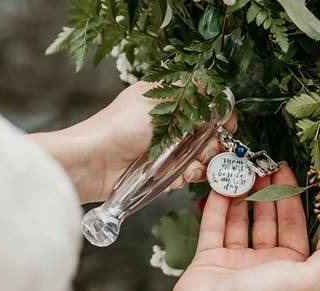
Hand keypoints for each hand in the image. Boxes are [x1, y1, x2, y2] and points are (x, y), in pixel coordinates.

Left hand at [44, 82, 237, 201]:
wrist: (93, 162)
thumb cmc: (121, 126)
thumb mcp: (158, 100)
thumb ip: (189, 92)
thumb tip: (213, 83)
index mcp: (169, 100)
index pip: (206, 106)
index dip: (220, 118)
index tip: (226, 127)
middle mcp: (169, 123)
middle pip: (208, 136)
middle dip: (212, 146)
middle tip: (206, 152)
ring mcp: (163, 149)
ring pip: (197, 159)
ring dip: (198, 165)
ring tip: (188, 168)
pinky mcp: (158, 172)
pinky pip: (181, 176)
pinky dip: (180, 178)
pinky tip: (170, 176)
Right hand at [169, 165, 319, 290]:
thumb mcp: (310, 279)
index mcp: (291, 270)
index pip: (294, 227)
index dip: (291, 198)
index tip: (285, 172)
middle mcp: (264, 265)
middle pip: (268, 221)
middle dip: (266, 193)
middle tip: (262, 165)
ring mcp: (235, 262)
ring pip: (240, 221)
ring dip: (242, 196)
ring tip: (242, 170)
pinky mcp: (208, 260)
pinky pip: (214, 227)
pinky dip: (217, 207)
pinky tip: (222, 186)